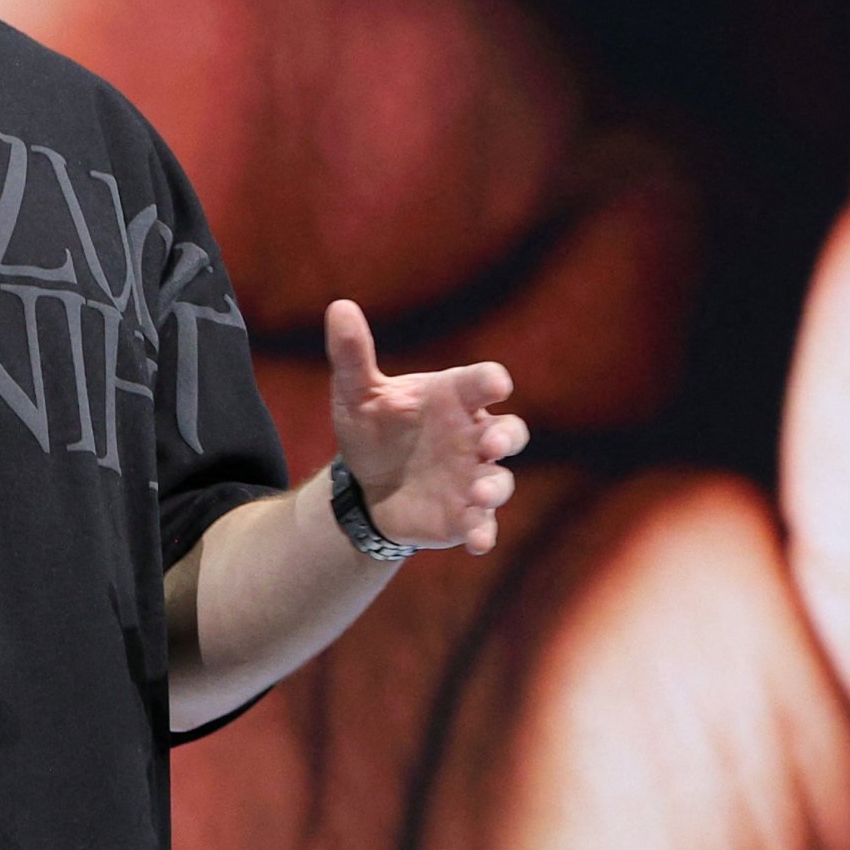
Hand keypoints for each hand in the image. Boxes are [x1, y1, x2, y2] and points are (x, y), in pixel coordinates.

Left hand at [322, 297, 521, 554]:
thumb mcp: (357, 393)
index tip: (496, 384)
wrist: (366, 487)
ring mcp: (473, 477)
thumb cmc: (372, 430)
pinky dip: (484, 533)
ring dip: (495, 487)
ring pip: (501, 481)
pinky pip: (484, 524)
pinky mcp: (465, 515)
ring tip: (479, 494)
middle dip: (507, 437)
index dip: (492, 382)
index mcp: (454, 398)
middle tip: (491, 443)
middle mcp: (473, 436)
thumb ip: (353, 354)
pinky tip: (477, 542)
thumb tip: (339, 306)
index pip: (483, 382)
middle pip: (511, 432)